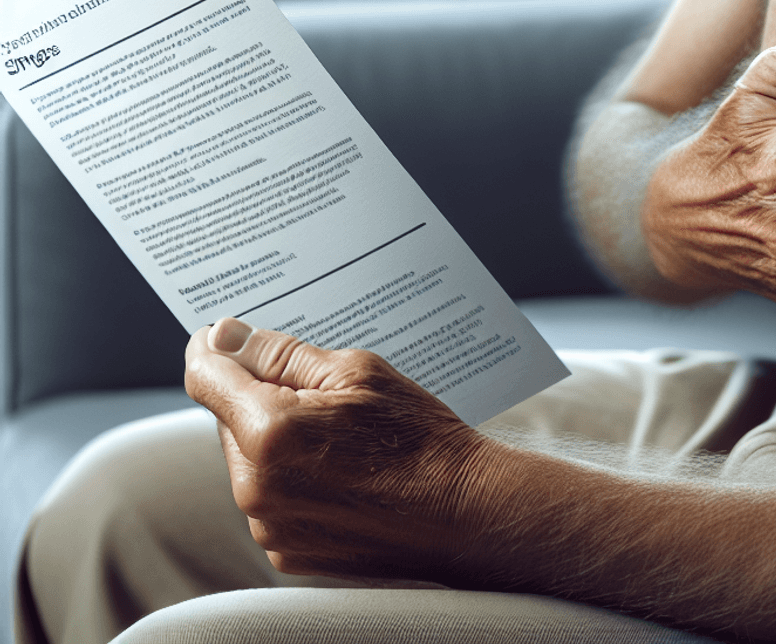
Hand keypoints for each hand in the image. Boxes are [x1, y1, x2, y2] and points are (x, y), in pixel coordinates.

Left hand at [184, 318, 500, 580]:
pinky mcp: (285, 549)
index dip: (212, 348)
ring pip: (248, 458)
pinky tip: (340, 466)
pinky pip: (269, 495)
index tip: (223, 335)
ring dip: (275, 437)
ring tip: (340, 433)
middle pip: (228, 417)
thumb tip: (226, 337)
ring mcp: (268, 525)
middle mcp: (256, 486)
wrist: (460, 510)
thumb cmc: (418, 436)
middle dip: (259, 394)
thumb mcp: (356, 371)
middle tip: (320, 388)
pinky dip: (290, 475)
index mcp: (270, 431)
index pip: (206, 377)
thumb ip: (280, 354)